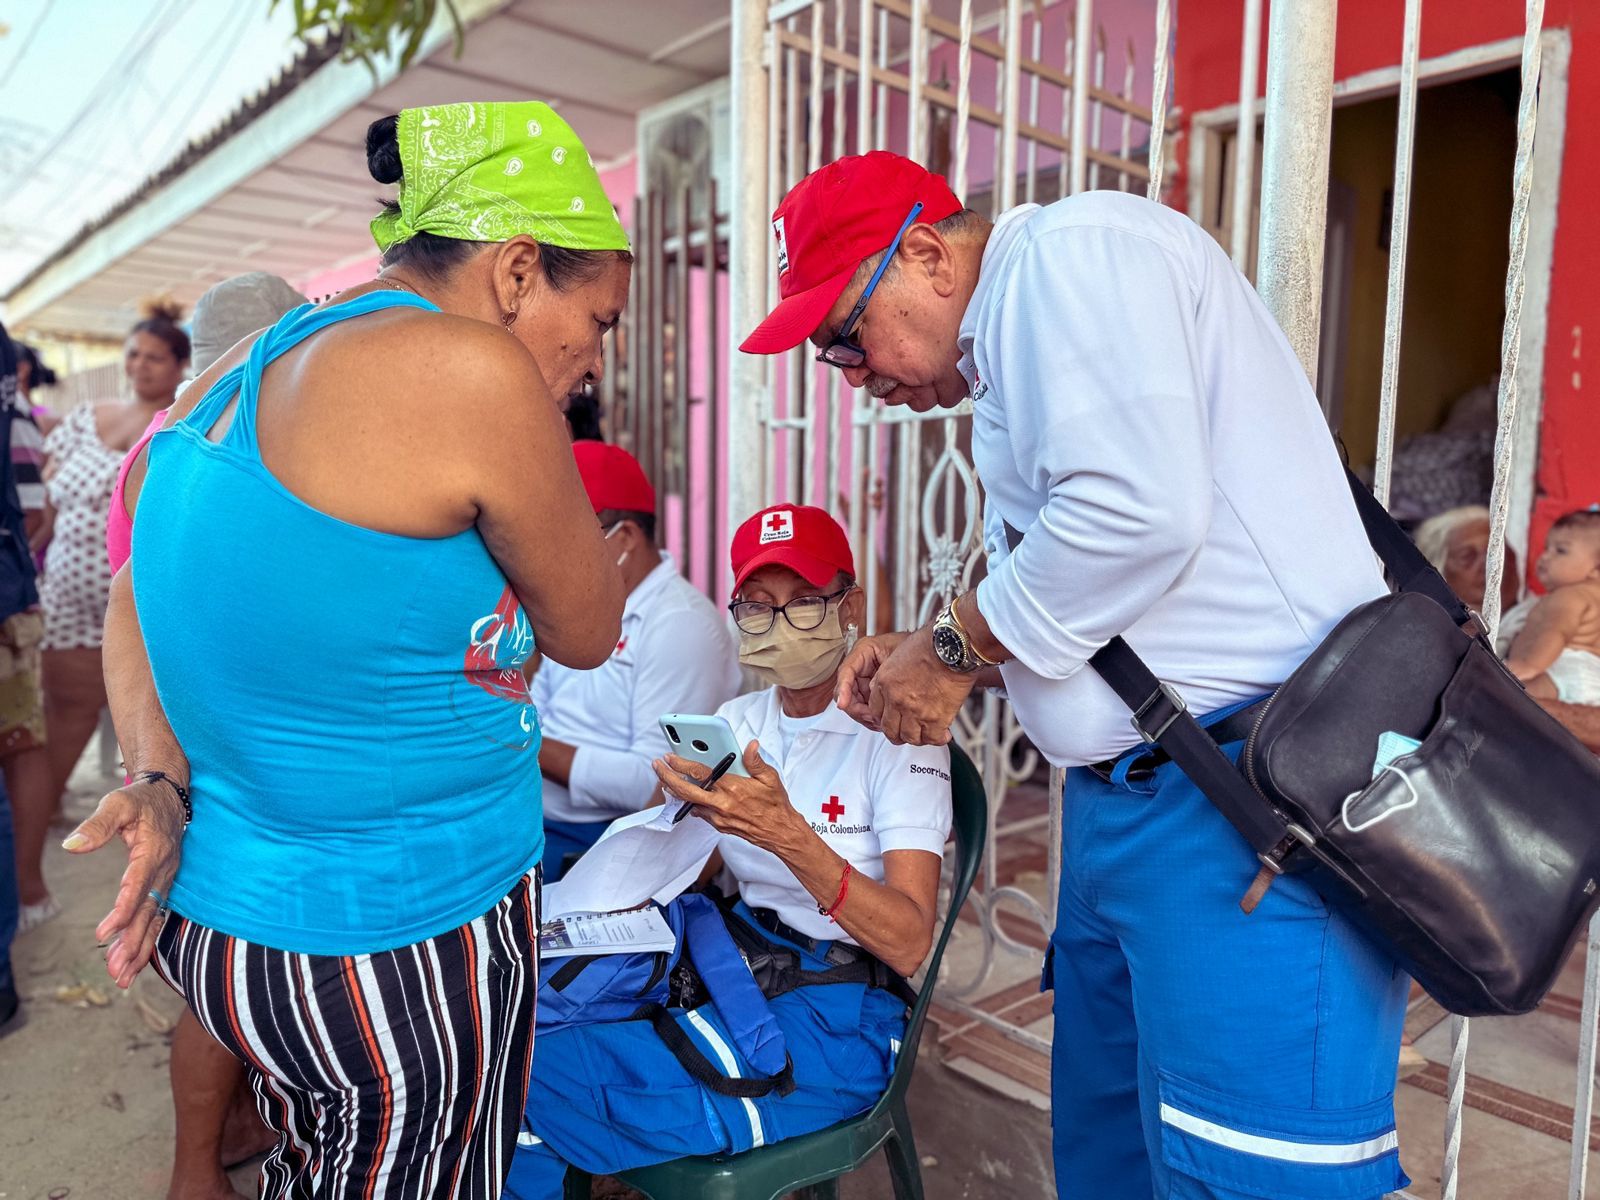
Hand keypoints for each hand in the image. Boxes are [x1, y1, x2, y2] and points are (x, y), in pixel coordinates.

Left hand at [62, 777, 184, 988]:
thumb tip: (72, 846)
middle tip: (116, 971)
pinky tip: (133, 960)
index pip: (138, 886)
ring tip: (122, 977)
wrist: (171, 794)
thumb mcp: (118, 804)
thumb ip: (97, 825)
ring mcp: (167, 879)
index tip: (104, 933)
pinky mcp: (164, 884)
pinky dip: (146, 939)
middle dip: (133, 943)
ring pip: (154, 919)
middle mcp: (165, 870)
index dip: (122, 911)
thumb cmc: (142, 799)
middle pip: (149, 912)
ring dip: (140, 949)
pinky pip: (156, 916)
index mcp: (154, 851)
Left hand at [652, 741, 808, 857]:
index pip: (700, 773)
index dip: (681, 763)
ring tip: (667, 778)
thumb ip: (755, 761)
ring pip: (689, 803)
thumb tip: (750, 745)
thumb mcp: (770, 778)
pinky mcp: (719, 826)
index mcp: (733, 788)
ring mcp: (718, 817)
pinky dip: (691, 802)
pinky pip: (699, 813)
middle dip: (667, 776)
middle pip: (685, 790)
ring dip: (676, 790)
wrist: (780, 833)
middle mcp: (722, 804)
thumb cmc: (775, 805)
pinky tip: (689, 794)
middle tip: (657, 765)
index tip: (670, 756)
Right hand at [835, 631, 910, 728]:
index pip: (846, 672)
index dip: (843, 690)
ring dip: (865, 715)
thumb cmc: (917, 647)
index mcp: (864, 650)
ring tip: (880, 721)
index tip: (843, 704)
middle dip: (857, 708)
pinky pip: (867, 708)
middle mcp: (861, 666)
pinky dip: (873, 717)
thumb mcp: (900, 655)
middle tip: (871, 717)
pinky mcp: (873, 693)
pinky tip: (883, 721)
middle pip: (846, 692)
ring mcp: (866, 681)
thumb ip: (884, 673)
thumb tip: (873, 690)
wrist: (932, 652)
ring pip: (855, 704)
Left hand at [865, 626, 974, 745]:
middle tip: (907, 731)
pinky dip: (937, 738)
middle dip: (897, 733)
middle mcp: (896, 700)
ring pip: (909, 738)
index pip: (875, 711)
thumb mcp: (898, 656)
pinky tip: (942, 734)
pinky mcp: (935, 719)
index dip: (885, 718)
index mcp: (885, 683)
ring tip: (926, 732)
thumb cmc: (931, 644)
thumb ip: (890, 675)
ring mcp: (915, 712)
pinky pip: (931, 739)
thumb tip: (886, 686)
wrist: (952, 646)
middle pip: (889, 729)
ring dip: (917, 737)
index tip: (893, 718)